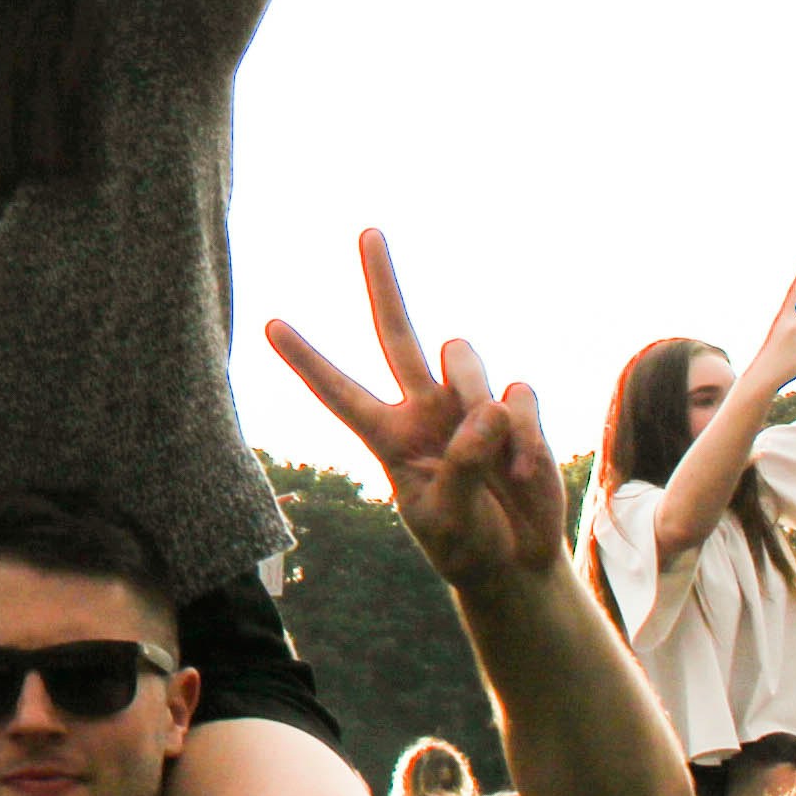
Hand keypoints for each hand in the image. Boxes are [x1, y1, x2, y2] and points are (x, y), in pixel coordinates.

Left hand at [266, 232, 566, 591]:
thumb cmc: (467, 545)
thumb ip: (460, 465)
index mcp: (388, 437)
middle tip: (367, 231)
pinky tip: (525, 473)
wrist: (518, 564)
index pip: (339, 392)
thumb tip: (488, 409)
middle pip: (396, 333)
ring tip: (499, 462)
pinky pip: (517, 393)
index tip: (270, 324)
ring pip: (462, 356)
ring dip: (478, 397)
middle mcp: (423, 409)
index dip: (307, 360)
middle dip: (383, 282)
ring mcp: (469, 406)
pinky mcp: (515, 411)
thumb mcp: (446, 519)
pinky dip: (524, 434)